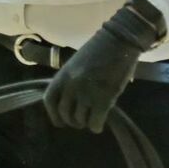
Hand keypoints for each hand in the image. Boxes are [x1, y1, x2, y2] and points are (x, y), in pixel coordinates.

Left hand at [42, 0, 165, 131]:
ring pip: (80, 120)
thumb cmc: (98, 50)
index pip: (49, 100)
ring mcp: (87, 93)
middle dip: (72, 121)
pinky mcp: (104, 99)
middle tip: (80, 121)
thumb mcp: (76, 64)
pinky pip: (95, 122)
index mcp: (63, 75)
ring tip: (91, 119)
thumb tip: (70, 101)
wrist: (119, 41)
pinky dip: (96, 126)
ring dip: (86, 123)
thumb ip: (70, 81)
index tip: (60, 121)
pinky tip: (99, 123)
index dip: (54, 115)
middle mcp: (71, 85)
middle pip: (65, 114)